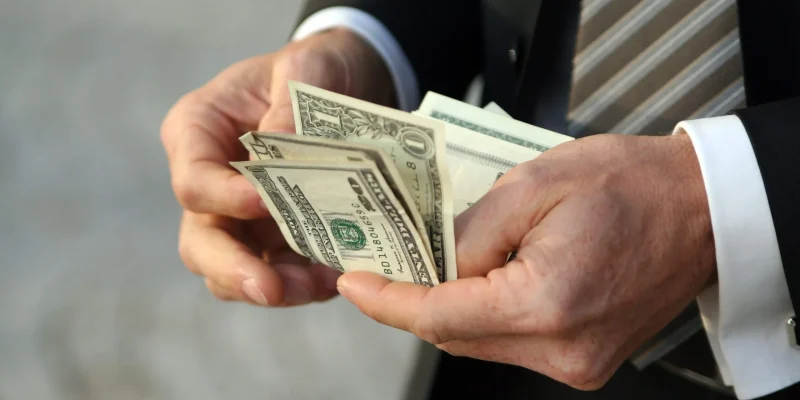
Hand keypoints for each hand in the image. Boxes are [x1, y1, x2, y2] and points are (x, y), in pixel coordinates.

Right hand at [161, 28, 395, 306]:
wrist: (342, 84)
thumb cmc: (313, 68)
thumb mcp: (305, 67)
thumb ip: (289, 106)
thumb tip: (278, 159)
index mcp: (198, 131)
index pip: (194, 182)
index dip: (226, 200)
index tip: (267, 203)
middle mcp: (211, 181)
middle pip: (201, 243)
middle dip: (234, 270)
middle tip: (271, 289)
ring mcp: (240, 216)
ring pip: (235, 270)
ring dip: (275, 286)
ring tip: (318, 285)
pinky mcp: (275, 237)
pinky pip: (279, 272)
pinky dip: (304, 283)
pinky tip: (335, 277)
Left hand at [336, 133, 716, 388]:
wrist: (701, 207)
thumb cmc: (633, 185)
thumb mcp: (535, 183)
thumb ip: (470, 230)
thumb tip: (431, 259)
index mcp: (547, 303)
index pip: (439, 316)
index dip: (387, 300)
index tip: (354, 283)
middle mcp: (562, 348)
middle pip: (454, 335)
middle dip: (413, 300)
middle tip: (383, 264)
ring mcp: (576, 362)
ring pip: (479, 342)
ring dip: (448, 306)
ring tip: (431, 265)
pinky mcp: (584, 359)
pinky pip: (510, 343)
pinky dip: (483, 315)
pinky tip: (478, 280)